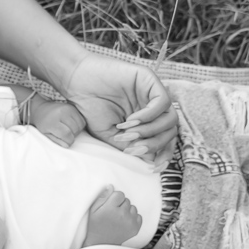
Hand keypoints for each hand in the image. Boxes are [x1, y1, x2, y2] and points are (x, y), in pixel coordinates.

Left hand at [26, 96, 86, 147]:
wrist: (42, 109)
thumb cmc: (43, 124)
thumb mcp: (45, 134)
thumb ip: (56, 141)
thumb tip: (67, 145)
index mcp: (52, 121)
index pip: (66, 134)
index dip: (69, 141)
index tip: (67, 143)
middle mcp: (61, 113)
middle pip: (74, 129)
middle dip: (72, 136)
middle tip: (66, 136)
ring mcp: (68, 109)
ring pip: (80, 125)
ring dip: (76, 131)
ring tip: (69, 131)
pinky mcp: (73, 108)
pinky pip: (82, 120)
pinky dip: (79, 126)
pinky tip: (72, 126)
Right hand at [60, 52, 178, 166]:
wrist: (77, 84)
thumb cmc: (90, 108)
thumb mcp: (110, 135)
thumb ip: (130, 146)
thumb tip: (151, 161)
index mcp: (146, 121)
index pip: (166, 139)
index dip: (164, 155)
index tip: (154, 168)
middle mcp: (152, 108)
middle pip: (171, 131)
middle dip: (154, 145)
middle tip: (132, 149)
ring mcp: (152, 94)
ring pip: (171, 119)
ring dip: (150, 131)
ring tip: (127, 133)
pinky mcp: (150, 80)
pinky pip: (162, 102)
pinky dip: (148, 116)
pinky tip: (131, 120)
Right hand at [84, 185, 141, 246]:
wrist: (101, 243)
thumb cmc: (95, 225)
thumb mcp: (93, 210)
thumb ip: (102, 197)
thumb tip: (111, 186)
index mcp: (110, 208)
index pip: (120, 194)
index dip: (115, 199)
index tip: (110, 205)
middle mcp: (122, 214)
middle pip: (127, 200)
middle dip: (121, 205)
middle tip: (113, 214)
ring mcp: (130, 221)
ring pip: (133, 207)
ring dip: (127, 211)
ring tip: (118, 219)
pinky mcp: (136, 228)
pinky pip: (138, 216)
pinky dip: (132, 218)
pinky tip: (124, 223)